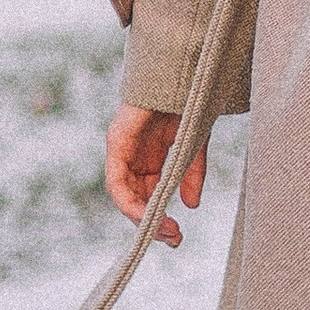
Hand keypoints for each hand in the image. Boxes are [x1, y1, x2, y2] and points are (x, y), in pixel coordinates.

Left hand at [105, 105, 206, 242]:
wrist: (185, 71)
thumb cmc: (188, 104)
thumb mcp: (194, 148)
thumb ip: (190, 176)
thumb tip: (191, 205)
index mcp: (150, 158)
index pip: (148, 195)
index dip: (158, 219)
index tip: (176, 236)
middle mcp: (133, 157)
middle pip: (135, 199)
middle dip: (151, 224)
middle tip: (173, 239)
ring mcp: (123, 149)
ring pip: (123, 195)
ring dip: (140, 218)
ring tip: (163, 230)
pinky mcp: (116, 141)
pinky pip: (115, 180)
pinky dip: (127, 200)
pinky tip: (144, 212)